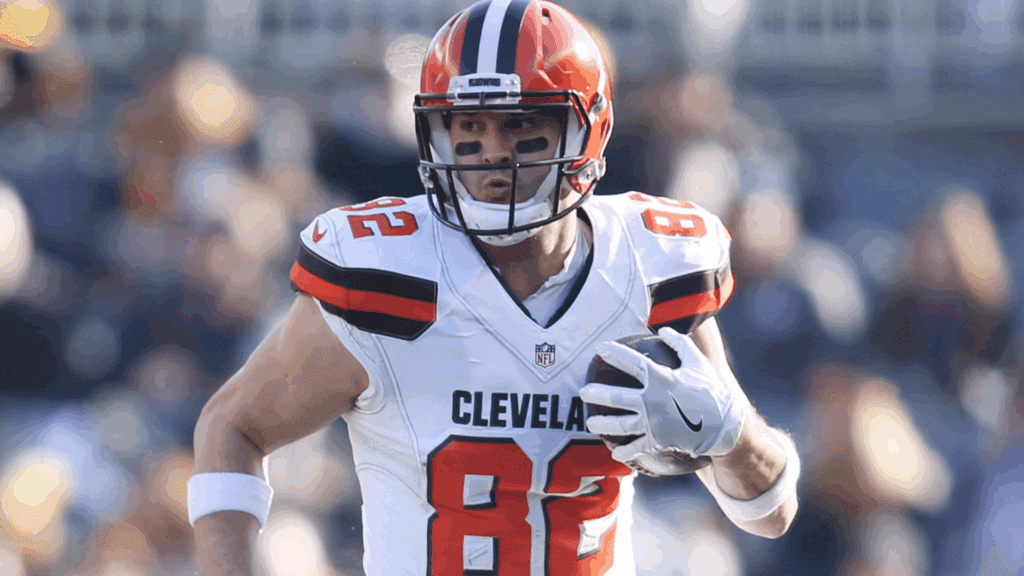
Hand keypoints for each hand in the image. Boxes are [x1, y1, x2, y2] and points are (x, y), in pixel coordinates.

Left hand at [580, 327, 747, 473]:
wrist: (725, 425)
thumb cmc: (710, 389)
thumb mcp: (697, 362)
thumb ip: (679, 344)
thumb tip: (663, 330)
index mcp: (661, 379)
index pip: (632, 363)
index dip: (615, 354)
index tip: (600, 348)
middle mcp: (653, 401)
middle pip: (617, 397)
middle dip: (596, 394)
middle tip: (582, 392)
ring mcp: (654, 422)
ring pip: (620, 425)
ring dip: (602, 425)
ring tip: (589, 424)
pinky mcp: (658, 440)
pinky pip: (637, 446)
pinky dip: (624, 451)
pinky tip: (614, 453)